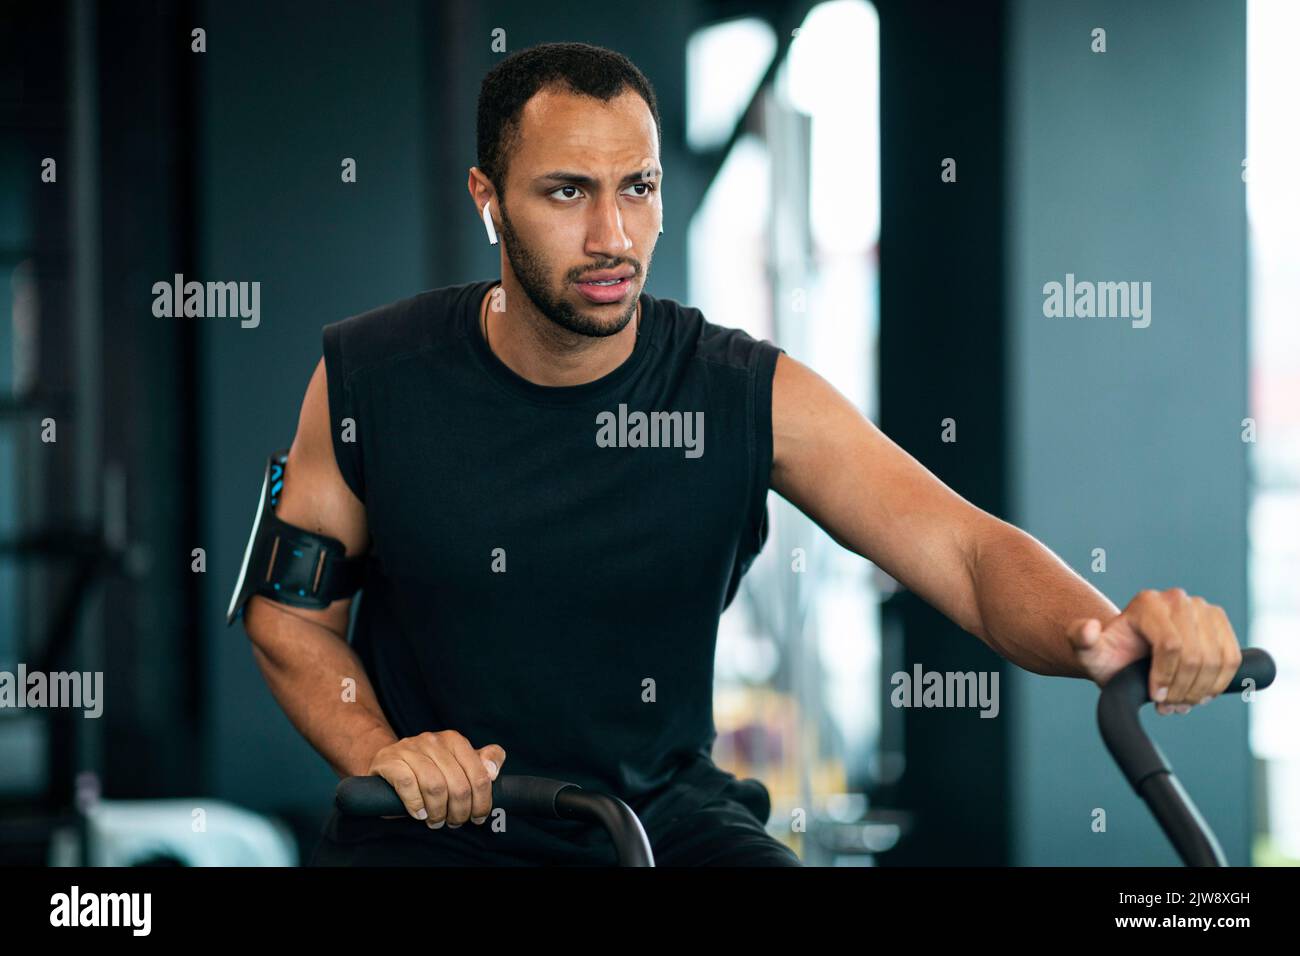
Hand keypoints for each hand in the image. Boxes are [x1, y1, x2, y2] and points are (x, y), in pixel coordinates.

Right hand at [368, 730, 504, 826]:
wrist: (388, 764)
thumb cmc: (429, 769)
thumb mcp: (458, 765)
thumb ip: (482, 764)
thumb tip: (493, 772)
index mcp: (455, 740)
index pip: (479, 775)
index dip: (482, 802)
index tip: (478, 817)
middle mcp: (433, 740)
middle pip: (458, 785)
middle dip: (460, 812)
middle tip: (455, 822)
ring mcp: (410, 748)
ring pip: (435, 786)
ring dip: (438, 812)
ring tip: (436, 821)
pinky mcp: (389, 760)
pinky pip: (408, 785)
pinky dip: (416, 805)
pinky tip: (419, 814)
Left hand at [1065, 588, 1242, 714]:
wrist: (1127, 653)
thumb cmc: (1109, 655)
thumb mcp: (1089, 652)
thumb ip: (1081, 640)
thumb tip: (1090, 628)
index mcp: (1147, 604)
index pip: (1171, 646)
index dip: (1166, 677)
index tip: (1155, 697)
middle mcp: (1177, 600)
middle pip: (1195, 655)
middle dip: (1182, 689)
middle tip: (1167, 706)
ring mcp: (1202, 609)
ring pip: (1216, 659)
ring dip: (1201, 690)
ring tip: (1180, 703)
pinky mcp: (1219, 623)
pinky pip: (1231, 658)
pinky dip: (1219, 683)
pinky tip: (1200, 694)